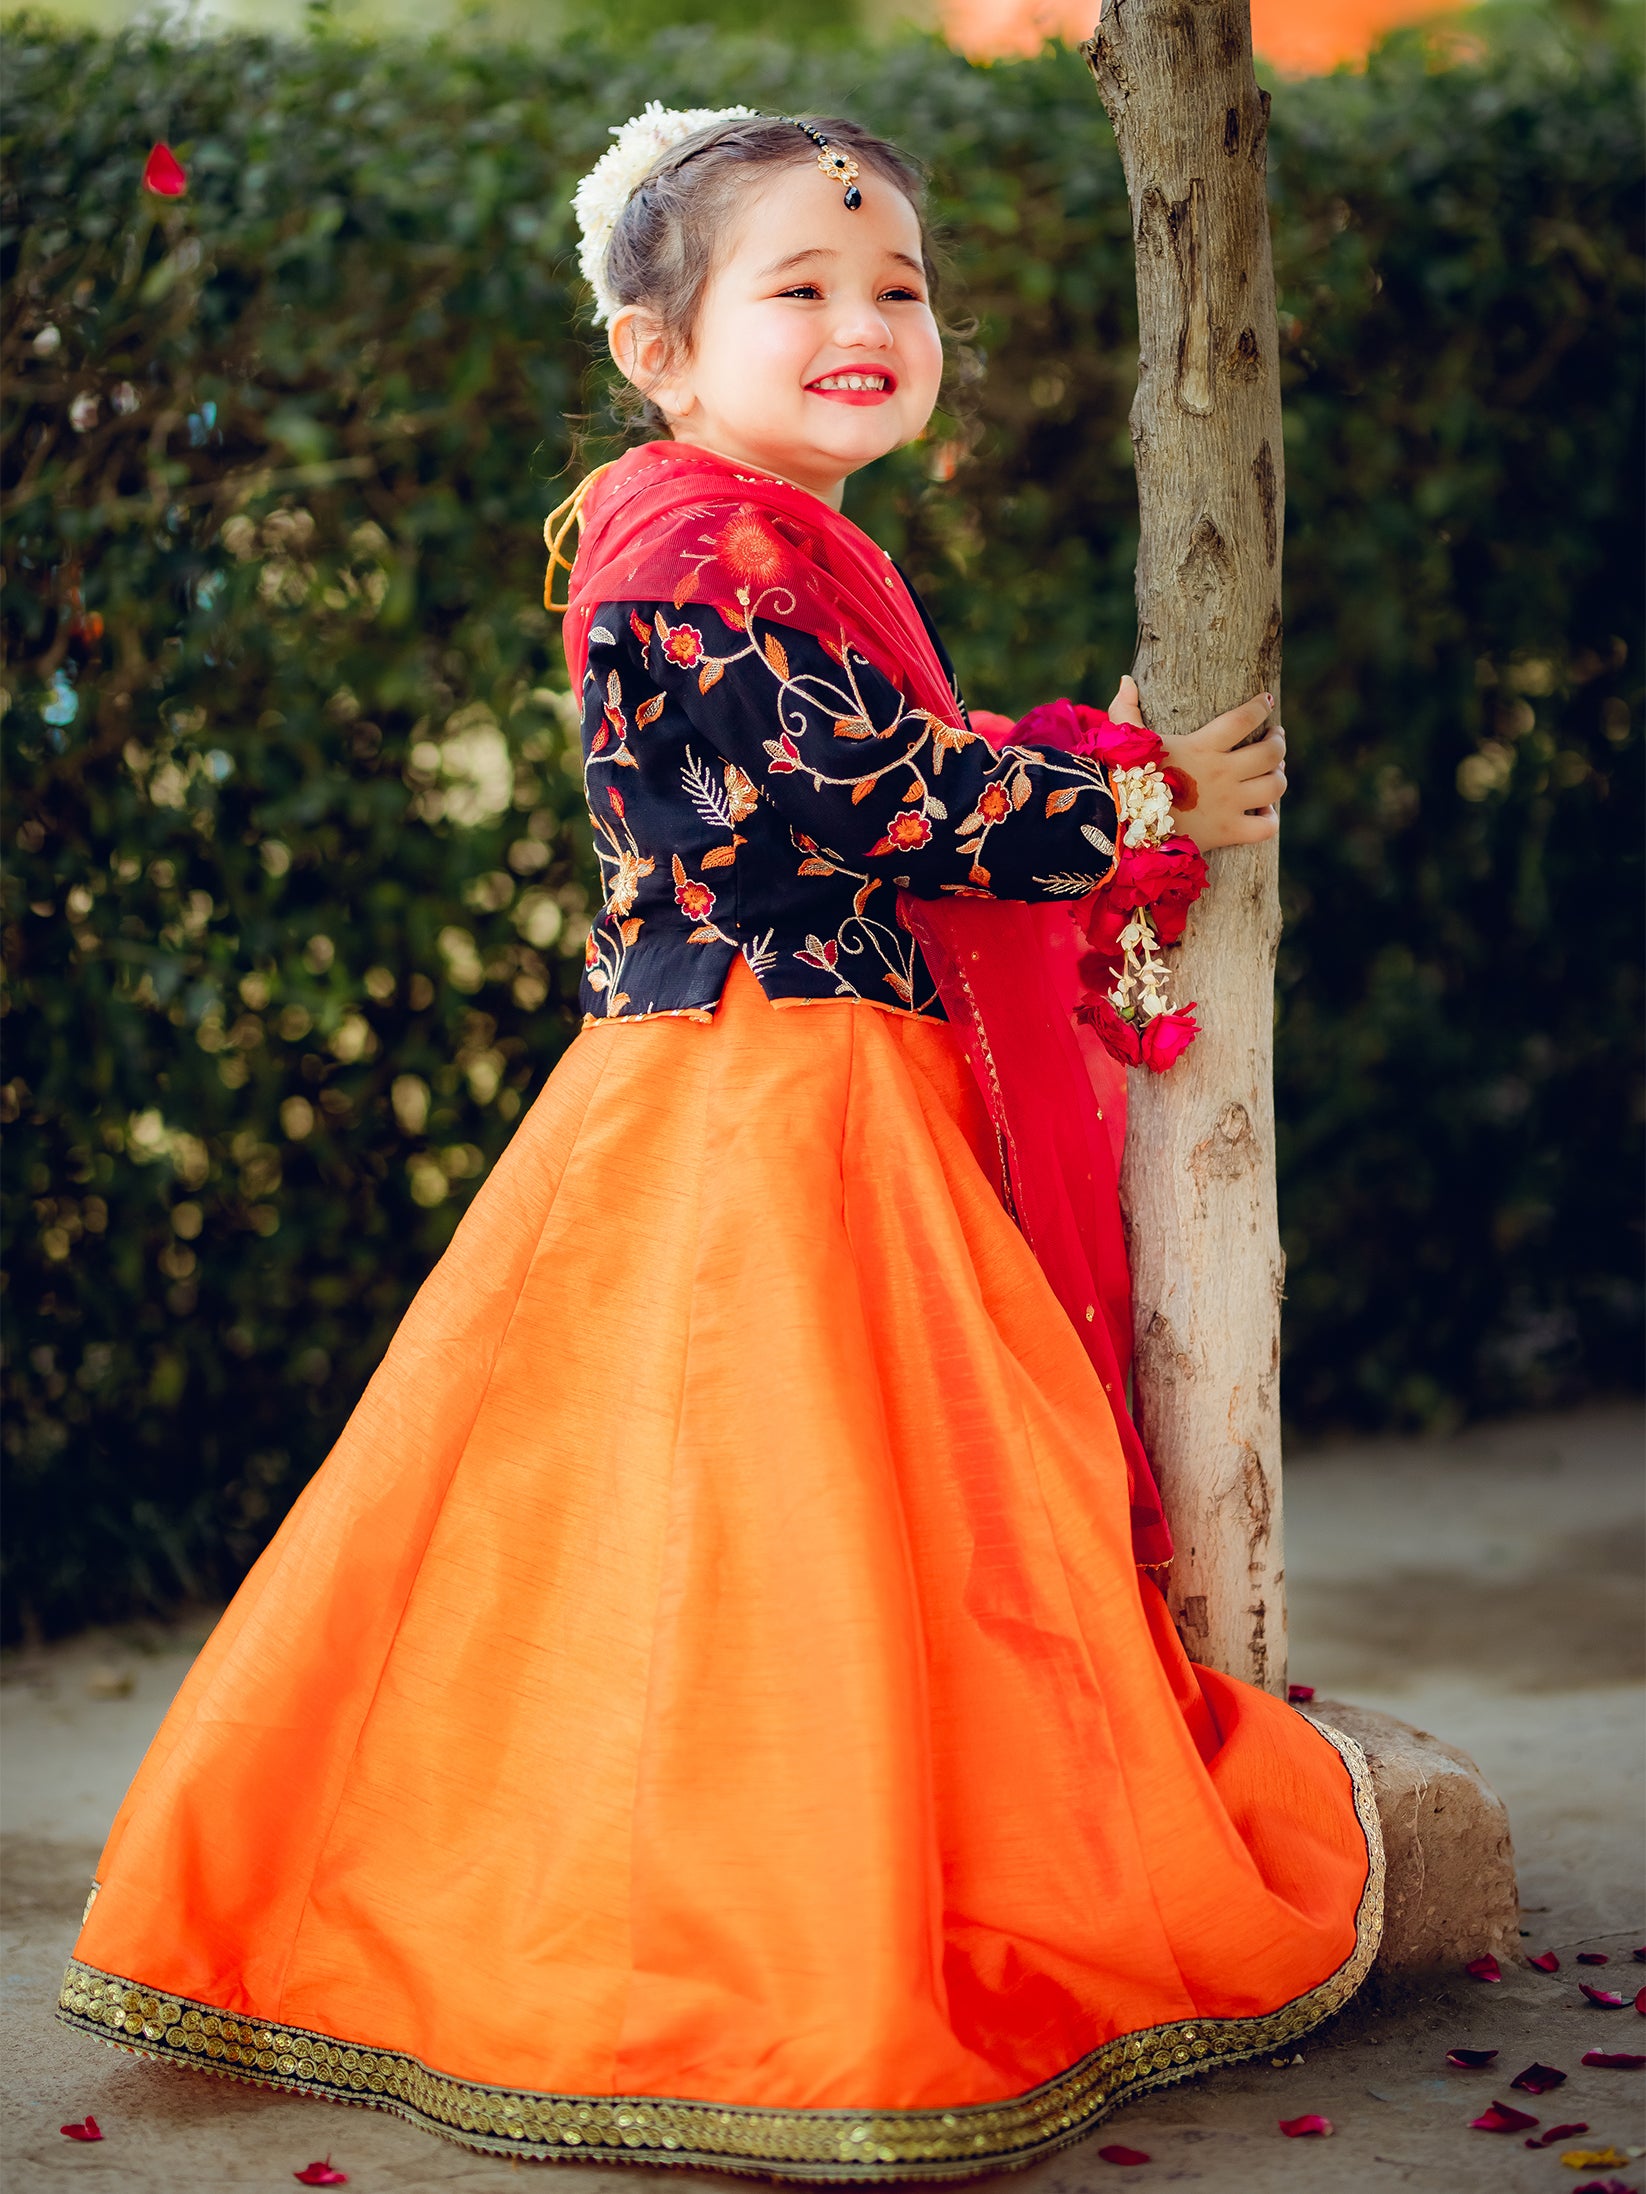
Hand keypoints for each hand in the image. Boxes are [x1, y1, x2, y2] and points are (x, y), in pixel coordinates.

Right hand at [1108, 676, 1286, 849]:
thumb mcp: (1123, 740)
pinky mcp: (1226, 832)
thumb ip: (1125, 709)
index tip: (1266, 700)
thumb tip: (1127, 679)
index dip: (1260, 706)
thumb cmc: (1121, 780)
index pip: (1244, 718)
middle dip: (1278, 742)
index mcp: (1201, 746)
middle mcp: (1221, 773)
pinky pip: (1266, 827)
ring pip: (1275, 786)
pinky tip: (1263, 812)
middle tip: (1275, 737)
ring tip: (1276, 770)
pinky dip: (1270, 819)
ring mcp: (1227, 804)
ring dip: (1279, 776)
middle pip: (1271, 752)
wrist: (1118, 825)